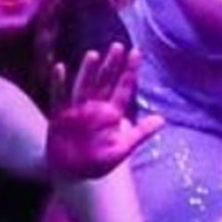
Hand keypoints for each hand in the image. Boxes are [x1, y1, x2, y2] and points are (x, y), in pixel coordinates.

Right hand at [43, 43, 163, 178]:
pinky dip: (58, 83)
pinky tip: (59, 68)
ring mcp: (77, 110)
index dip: (130, 71)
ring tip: (93, 55)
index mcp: (112, 113)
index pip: (124, 88)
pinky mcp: (60, 116)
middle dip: (111, 65)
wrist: (72, 174)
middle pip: (104, 82)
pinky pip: (59, 97)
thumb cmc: (97, 161)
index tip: (136, 52)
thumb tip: (162, 119)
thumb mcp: (122, 149)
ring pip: (83, 86)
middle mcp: (95, 107)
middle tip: (118, 46)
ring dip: (88, 71)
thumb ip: (140, 133)